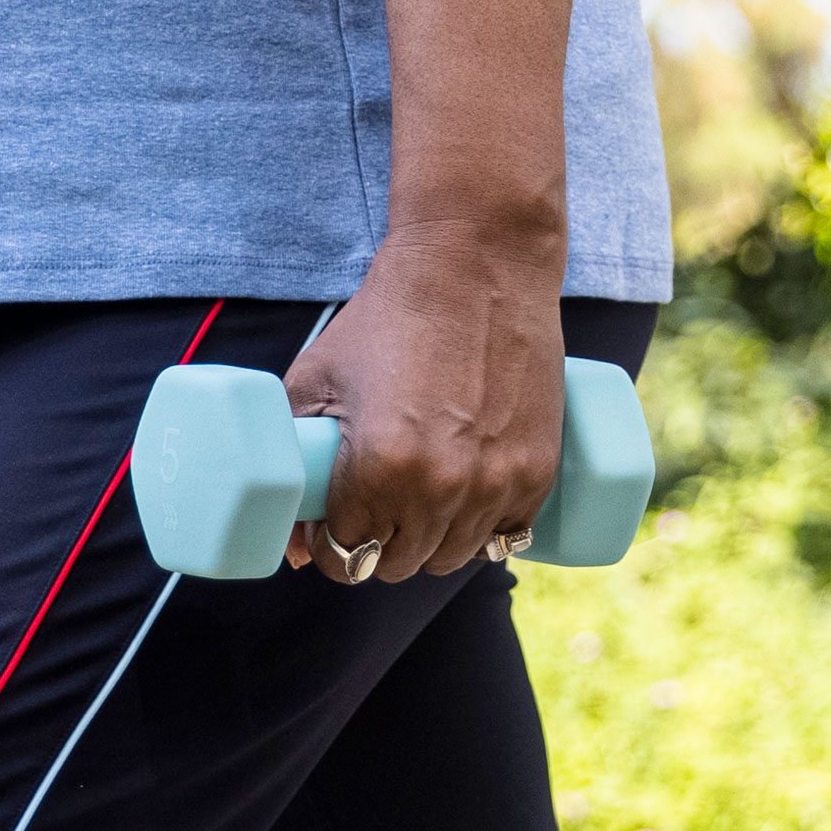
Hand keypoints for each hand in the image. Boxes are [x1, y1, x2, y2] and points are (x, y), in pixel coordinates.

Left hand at [282, 228, 564, 581]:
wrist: (476, 265)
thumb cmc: (387, 317)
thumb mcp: (314, 378)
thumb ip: (291, 460)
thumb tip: (292, 543)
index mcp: (380, 467)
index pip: (347, 557)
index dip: (330, 549)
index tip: (331, 531)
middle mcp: (441, 485)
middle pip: (397, 565)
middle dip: (375, 547)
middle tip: (371, 510)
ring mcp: (497, 482)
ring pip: (451, 560)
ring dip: (428, 543)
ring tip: (415, 501)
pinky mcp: (539, 471)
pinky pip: (504, 538)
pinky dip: (481, 532)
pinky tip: (462, 503)